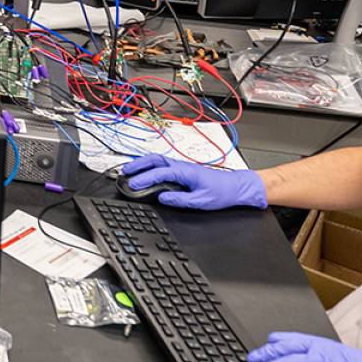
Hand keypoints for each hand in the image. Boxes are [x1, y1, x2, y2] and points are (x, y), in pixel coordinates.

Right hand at [119, 153, 265, 209]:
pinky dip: (150, 166)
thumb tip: (163, 198)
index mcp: (185, 172)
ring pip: (158, 161)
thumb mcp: (201, 201)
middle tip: (124, 172)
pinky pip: (163, 165)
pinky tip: (146, 172)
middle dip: (137, 165)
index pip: (159, 173)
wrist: (236, 187)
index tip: (133, 185)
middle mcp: (182, 166)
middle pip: (155, 160)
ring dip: (142, 164)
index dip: (144, 179)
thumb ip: (180, 199)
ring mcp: (182, 167)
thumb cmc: (222, 193)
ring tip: (130, 171)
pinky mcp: (184, 170)